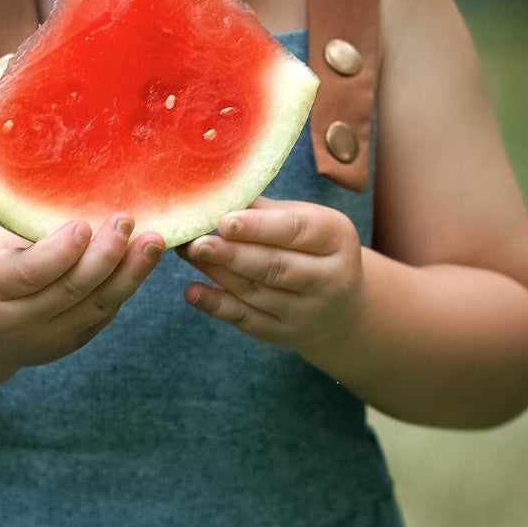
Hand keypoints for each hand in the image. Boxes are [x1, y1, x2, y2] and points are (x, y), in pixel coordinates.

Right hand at [0, 214, 165, 377]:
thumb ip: (23, 231)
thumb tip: (77, 192)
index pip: (30, 272)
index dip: (60, 251)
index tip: (84, 224)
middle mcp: (17, 320)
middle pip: (71, 290)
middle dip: (104, 255)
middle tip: (127, 220)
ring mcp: (46, 339)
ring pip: (96, 306)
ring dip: (129, 273)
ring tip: (153, 242)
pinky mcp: (70, 344)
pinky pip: (103, 314)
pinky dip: (125, 286)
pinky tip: (143, 260)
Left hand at [182, 201, 365, 359]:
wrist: (340, 307)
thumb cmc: (312, 249)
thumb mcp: (305, 222)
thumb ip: (265, 210)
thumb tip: (216, 192)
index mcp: (337, 239)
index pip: (297, 231)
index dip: (259, 226)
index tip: (225, 221)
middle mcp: (330, 278)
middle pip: (276, 266)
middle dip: (232, 254)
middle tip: (195, 242)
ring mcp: (308, 311)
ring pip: (256, 292)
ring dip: (217, 273)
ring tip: (187, 253)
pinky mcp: (285, 334)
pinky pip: (247, 320)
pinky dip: (217, 306)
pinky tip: (193, 291)